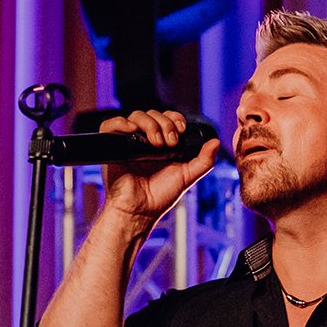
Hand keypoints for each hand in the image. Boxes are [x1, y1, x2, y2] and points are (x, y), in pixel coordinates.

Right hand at [97, 110, 219, 228]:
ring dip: (149, 124)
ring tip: (155, 143)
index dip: (174, 118)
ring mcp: (127, 142)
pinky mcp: (112, 148)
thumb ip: (204, 161)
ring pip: (136, 116)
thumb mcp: (187, 176)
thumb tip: (216, 141)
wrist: (139, 211)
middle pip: (152, 114)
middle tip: (170, 142)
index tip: (180, 130)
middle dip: (165, 123)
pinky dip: (120, 123)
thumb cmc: (160, 197)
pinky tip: (131, 130)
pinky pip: (110, 126)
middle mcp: (144, 140)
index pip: (167, 118)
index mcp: (161, 143)